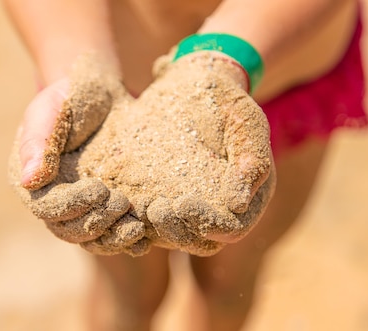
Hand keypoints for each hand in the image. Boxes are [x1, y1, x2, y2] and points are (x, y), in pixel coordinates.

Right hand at [9, 53, 146, 255]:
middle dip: (97, 222)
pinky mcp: (105, 209)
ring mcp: (80, 209)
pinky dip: (127, 241)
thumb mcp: (49, 110)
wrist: (100, 93)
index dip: (74, 205)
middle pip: (70, 231)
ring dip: (113, 239)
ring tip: (137, 229)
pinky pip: (112, 235)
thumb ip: (37, 141)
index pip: (48, 208)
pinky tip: (146, 238)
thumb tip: (29, 181)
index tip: (100, 188)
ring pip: (91, 239)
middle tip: (123, 204)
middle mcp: (52, 202)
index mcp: (33, 182)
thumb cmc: (70, 96)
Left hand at [68, 51, 275, 255]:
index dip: (209, 224)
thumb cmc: (226, 102)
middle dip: (175, 231)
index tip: (184, 204)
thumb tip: (239, 204)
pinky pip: (144, 219)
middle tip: (155, 209)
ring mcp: (184, 207)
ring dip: (151, 230)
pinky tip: (116, 203)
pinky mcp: (156, 197)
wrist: (191, 85)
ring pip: (169, 235)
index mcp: (245, 200)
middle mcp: (215, 211)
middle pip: (197, 240)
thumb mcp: (246, 122)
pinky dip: (130, 218)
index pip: (231, 229)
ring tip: (134, 208)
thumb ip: (251, 160)